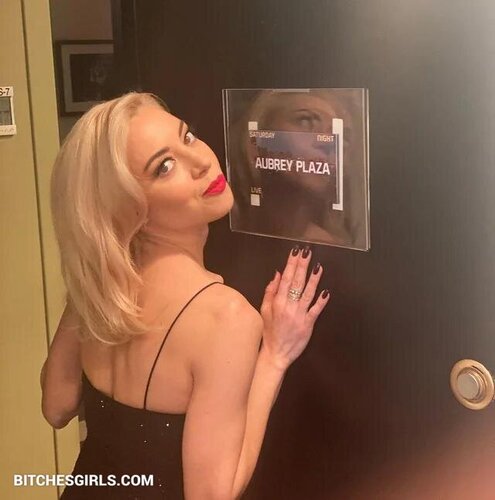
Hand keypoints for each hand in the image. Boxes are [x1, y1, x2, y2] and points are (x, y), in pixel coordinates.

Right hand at [260, 245, 329, 369]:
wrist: (276, 353)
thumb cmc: (270, 331)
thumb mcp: (264, 310)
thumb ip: (270, 291)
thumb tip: (277, 274)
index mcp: (277, 302)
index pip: (285, 278)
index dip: (291, 264)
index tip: (295, 251)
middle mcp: (288, 306)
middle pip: (297, 282)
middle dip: (302, 266)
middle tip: (307, 252)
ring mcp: (299, 315)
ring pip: (307, 294)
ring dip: (313, 280)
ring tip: (318, 266)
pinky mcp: (308, 325)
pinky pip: (315, 311)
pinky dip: (321, 301)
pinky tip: (326, 292)